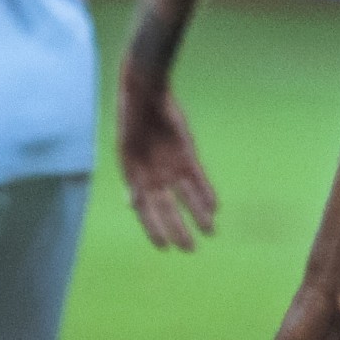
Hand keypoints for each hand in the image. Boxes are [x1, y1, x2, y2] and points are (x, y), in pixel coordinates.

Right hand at [118, 62, 217, 250]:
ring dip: (197, 213)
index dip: (154, 229)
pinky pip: (198, 178)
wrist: (146, 90)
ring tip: (210, 231)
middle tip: (190, 249)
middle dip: (179, 228)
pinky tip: (214, 207)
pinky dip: (205, 192)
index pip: (146, 210)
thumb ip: (131, 176)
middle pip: (169, 207)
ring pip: (187, 196)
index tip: (163, 247)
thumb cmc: (130, 117)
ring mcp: (171, 165)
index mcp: (135, 176)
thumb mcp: (125, 147)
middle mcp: (154, 175)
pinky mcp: (187, 153)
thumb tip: (132, 203)